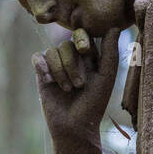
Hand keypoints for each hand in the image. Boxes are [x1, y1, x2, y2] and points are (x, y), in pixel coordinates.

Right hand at [32, 27, 119, 142]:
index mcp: (89, 57)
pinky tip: (49, 81)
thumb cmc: (94, 104)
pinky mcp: (42, 73)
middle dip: (72, 64)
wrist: (74, 126)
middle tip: (79, 86)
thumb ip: (110, 53)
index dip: (82, 39)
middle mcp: (72, 58)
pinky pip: (37, 57)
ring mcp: (56, 65)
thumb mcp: (106, 77)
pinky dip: (43, 68)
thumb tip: (115, 27)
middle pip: (67, 44)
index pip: (83, 35)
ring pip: (52, 51)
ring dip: (60, 71)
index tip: (85, 51)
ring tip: (67, 90)